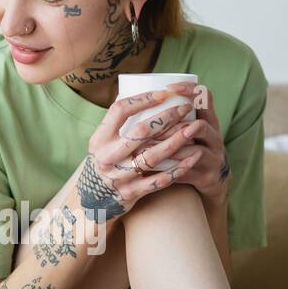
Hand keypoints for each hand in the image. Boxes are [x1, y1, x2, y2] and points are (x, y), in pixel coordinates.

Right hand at [77, 83, 202, 222]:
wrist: (94, 200)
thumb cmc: (106, 162)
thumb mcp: (102, 142)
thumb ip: (118, 122)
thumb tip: (138, 88)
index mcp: (100, 139)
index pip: (120, 111)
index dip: (142, 99)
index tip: (163, 93)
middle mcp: (107, 156)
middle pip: (140, 132)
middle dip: (166, 117)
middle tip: (185, 108)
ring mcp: (119, 176)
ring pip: (152, 156)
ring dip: (175, 142)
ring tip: (193, 129)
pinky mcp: (131, 192)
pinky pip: (158, 180)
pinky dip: (177, 169)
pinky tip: (192, 159)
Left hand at [153, 82, 228, 203]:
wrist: (213, 179)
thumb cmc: (190, 148)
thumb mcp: (188, 128)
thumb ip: (169, 114)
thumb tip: (125, 95)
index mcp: (209, 119)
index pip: (205, 96)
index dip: (189, 90)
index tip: (168, 88)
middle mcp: (215, 136)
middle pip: (200, 126)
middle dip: (175, 126)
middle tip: (151, 128)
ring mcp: (214, 157)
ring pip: (196, 151)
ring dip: (172, 149)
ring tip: (150, 149)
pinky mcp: (208, 176)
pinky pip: (189, 172)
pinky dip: (171, 170)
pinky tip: (154, 169)